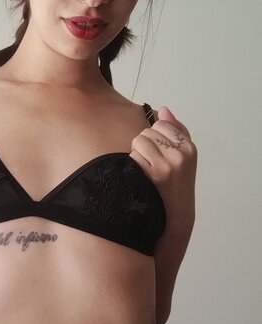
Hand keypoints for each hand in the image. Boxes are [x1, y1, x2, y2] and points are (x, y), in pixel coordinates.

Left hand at [129, 106, 196, 220]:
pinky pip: (134, 156)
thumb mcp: (184, 156)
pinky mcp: (154, 175)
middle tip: (152, 162)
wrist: (175, 214)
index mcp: (189, 147)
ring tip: (146, 166)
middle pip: (147, 132)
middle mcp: (181, 154)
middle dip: (145, 144)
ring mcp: (168, 164)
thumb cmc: (177, 183)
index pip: (161, 124)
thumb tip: (163, 109)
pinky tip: (142, 175)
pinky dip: (133, 164)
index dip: (155, 136)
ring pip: (139, 141)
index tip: (160, 151)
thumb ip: (175, 131)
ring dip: (137, 153)